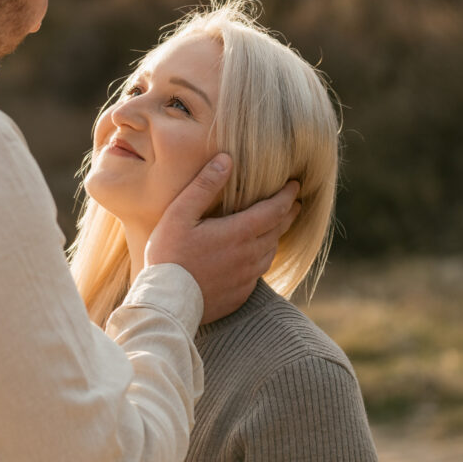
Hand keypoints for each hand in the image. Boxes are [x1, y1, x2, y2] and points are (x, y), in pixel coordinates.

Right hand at [144, 154, 300, 322]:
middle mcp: (249, 256)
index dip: (287, 196)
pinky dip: (261, 258)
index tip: (295, 185)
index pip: (274, 210)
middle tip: (294, 202)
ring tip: (275, 226)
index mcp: (238, 233)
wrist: (167, 302)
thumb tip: (226, 159)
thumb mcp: (179, 214)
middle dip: (288, 213)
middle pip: (277, 230)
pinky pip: (258, 272)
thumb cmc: (169, 255)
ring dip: (275, 236)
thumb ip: (204, 186)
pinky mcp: (240, 294)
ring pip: (270, 252)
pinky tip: (253, 256)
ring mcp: (246, 278)